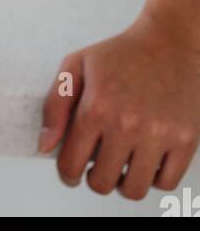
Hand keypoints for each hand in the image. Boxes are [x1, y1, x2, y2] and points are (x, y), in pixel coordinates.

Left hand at [38, 9, 199, 199]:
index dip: (67, 173)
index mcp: (97, 107)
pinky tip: (145, 158)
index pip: (71, 164)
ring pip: (133, 189)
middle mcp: (128, 124)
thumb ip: (54, 106)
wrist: (170, 40)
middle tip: (98, 162)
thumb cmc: (121, 53)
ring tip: (121, 162)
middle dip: (94, 177)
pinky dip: (153, 177)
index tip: (72, 171)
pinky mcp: (186, 140)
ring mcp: (159, 134)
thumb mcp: (77, 65)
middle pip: (101, 182)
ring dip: (123, 182)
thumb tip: (45, 147)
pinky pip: (165, 183)